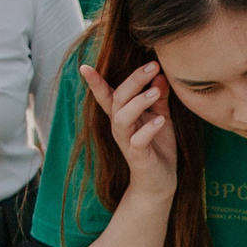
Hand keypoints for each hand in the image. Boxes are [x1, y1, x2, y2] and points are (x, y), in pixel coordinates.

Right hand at [80, 61, 177, 203]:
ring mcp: (127, 142)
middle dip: (134, 80)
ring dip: (138, 102)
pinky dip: (149, 129)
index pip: (105, 95)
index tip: (84, 66)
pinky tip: (162, 120)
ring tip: (156, 92)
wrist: (159, 182)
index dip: (95, 82)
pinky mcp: (138, 156)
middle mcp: (120, 127)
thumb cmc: (157, 146)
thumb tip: (160, 74)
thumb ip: (159, 97)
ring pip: (123, 118)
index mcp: (122, 115)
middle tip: (153, 65)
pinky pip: (139, 140)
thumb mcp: (160, 116)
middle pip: (117, 98)